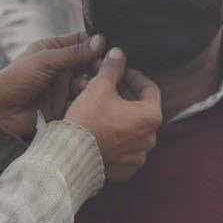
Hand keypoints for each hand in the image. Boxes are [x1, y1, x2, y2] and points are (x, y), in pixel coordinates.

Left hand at [0, 33, 104, 139]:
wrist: (1, 113)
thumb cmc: (15, 80)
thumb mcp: (45, 60)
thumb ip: (73, 52)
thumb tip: (100, 41)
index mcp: (53, 49)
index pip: (81, 41)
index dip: (96, 43)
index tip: (111, 46)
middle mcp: (60, 67)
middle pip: (88, 62)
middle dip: (98, 64)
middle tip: (106, 67)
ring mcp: (64, 86)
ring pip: (89, 81)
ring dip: (93, 82)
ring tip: (91, 84)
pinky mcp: (66, 105)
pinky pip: (83, 100)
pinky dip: (88, 98)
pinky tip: (88, 99)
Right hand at [64, 48, 161, 181]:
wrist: (71, 155)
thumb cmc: (88, 120)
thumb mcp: (99, 87)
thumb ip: (113, 69)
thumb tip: (118, 54)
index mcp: (151, 116)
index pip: (150, 89)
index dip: (134, 76)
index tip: (121, 72)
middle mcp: (150, 138)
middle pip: (141, 109)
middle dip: (124, 96)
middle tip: (108, 87)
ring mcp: (138, 156)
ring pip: (132, 129)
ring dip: (119, 116)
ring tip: (101, 106)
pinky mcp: (125, 168)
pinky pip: (124, 148)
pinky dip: (115, 137)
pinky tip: (101, 128)